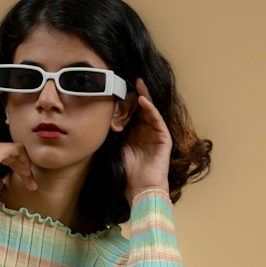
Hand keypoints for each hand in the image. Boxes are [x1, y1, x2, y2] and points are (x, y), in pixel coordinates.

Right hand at [0, 138, 36, 212]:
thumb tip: (0, 183)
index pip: (3, 156)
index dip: (15, 167)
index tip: (23, 181)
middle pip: (11, 153)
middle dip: (23, 168)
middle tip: (31, 184)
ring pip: (16, 151)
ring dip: (25, 166)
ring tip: (31, 183)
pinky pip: (17, 149)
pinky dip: (24, 161)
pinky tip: (27, 174)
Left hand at [122, 79, 171, 200]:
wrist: (140, 188)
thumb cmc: (127, 172)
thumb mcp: (116, 149)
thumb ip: (113, 134)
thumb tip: (101, 119)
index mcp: (136, 133)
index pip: (133, 112)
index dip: (128, 100)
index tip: (120, 87)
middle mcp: (147, 131)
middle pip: (143, 108)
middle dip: (138, 93)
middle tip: (132, 78)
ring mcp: (156, 134)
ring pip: (151, 111)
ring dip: (145, 96)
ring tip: (138, 83)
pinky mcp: (164, 139)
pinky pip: (157, 120)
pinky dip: (151, 110)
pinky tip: (143, 101)